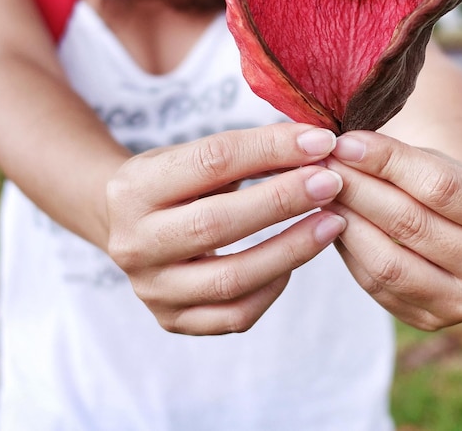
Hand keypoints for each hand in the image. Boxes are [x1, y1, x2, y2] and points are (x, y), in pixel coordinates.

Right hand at [106, 124, 345, 334]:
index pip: (212, 161)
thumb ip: (247, 152)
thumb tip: (314, 148)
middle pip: (217, 224)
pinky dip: (273, 288)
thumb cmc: (171, 183)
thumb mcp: (192, 155)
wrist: (130, 226)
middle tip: (330, 183)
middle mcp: (133, 242)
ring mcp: (152, 288)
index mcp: (134, 188)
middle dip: (283, 200)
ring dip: (291, 249)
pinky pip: (235, 315)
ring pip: (231, 279)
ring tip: (331, 222)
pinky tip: (294, 262)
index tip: (320, 142)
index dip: (271, 149)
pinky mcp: (172, 319)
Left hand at [323, 131, 461, 330]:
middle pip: (410, 225)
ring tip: (319, 193)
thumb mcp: (437, 165)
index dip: (385, 161)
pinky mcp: (428, 320)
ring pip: (387, 263)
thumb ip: (397, 159)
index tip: (344, 143)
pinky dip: (346, 250)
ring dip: (344, 222)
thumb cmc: (447, 189)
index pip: (439, 185)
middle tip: (321, 166)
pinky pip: (374, 285)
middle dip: (356, 189)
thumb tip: (340, 150)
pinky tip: (330, 223)